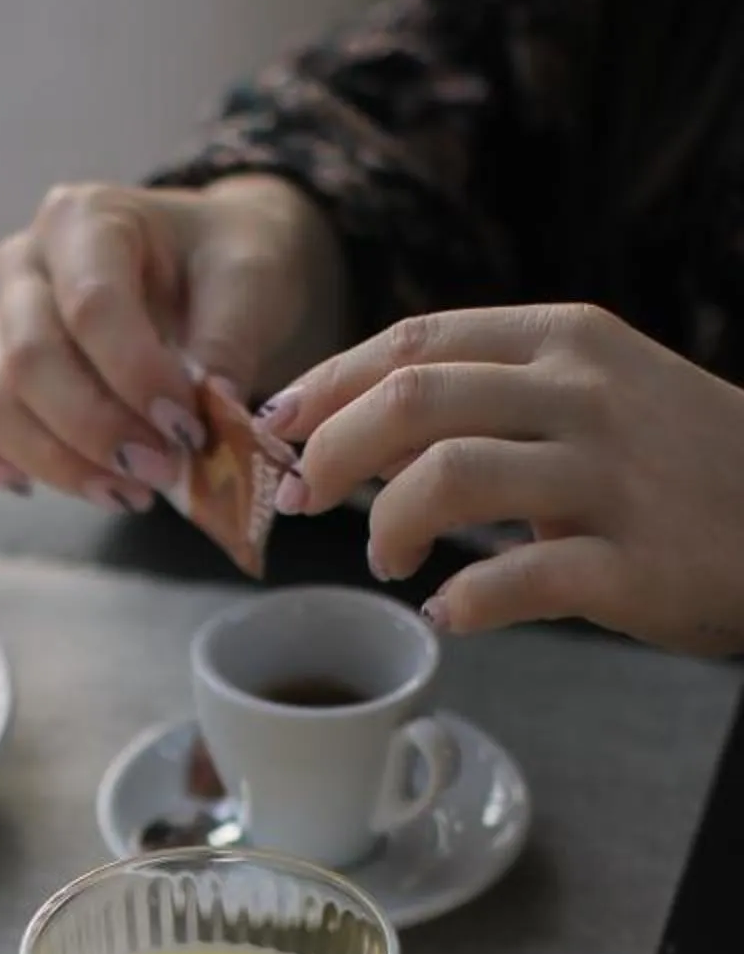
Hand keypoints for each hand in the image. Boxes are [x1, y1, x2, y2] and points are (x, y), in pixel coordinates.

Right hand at [0, 173, 345, 507]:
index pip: (90, 306)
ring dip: (57, 464)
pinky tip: (28, 488)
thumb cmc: (224, 263)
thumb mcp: (250, 277)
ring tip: (130, 492)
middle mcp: (24, 266)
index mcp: (84, 220)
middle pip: (28, 362)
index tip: (188, 429)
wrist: (206, 267)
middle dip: (95, 431)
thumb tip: (208, 409)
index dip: (135, 377)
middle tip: (162, 472)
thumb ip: (230, 339)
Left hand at [261, 303, 743, 650]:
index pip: (414, 341)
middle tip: (305, 502)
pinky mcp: (632, 562)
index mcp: (564, 339)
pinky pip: (514, 581)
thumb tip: (363, 431)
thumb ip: (493, 396)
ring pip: (448, 477)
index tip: (276, 428)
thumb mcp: (594, 392)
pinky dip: (461, 602)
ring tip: (391, 560)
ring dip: (390, 527)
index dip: (326, 384)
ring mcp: (609, 476)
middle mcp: (583, 394)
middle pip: (410, 401)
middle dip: (330, 454)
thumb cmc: (676, 463)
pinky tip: (449, 613)